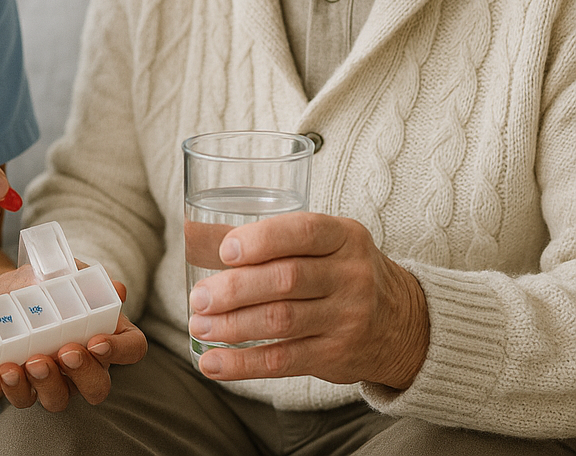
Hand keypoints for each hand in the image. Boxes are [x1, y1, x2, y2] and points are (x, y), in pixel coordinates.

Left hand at [0, 278, 147, 410]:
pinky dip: (10, 387)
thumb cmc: (47, 283)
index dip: (120, 351)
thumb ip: (87, 279)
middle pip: (98, 386)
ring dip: (45, 384)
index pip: (132, 348)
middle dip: (83, 375)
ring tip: (29, 362)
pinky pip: (21, 397)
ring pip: (59, 399)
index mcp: (107, 332)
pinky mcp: (26, 387)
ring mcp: (57, 380)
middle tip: (65, 352)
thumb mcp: (66, 272)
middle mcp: (87, 364)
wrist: (7, 292)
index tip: (97, 341)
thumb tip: (117, 289)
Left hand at [187, 212, 428, 389]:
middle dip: (235, 289)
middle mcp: (351, 275)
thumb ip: (262, 239)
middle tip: (198, 298)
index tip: (224, 251)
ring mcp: (347, 317)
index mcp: (344, 236)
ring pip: (281, 321)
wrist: (404, 323)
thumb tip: (191, 233)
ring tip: (199, 326)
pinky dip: (243, 364)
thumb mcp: (319, 244)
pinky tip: (213, 363)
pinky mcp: (337, 355)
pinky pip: (284, 361)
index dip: (261, 240)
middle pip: (286, 280)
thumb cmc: (339, 270)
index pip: (303, 232)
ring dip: (232, 326)